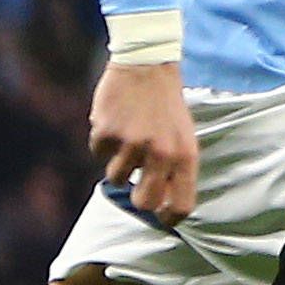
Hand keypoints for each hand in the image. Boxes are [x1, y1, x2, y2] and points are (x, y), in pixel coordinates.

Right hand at [89, 60, 197, 218]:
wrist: (147, 65)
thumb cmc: (166, 106)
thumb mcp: (183, 136)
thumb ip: (175, 169)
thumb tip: (161, 205)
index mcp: (185, 155)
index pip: (182, 204)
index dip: (170, 218)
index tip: (162, 219)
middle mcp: (160, 153)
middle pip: (144, 202)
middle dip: (138, 199)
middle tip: (136, 184)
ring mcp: (131, 143)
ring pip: (117, 177)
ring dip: (119, 162)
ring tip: (129, 136)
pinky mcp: (106, 133)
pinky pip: (99, 153)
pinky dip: (104, 142)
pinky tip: (116, 121)